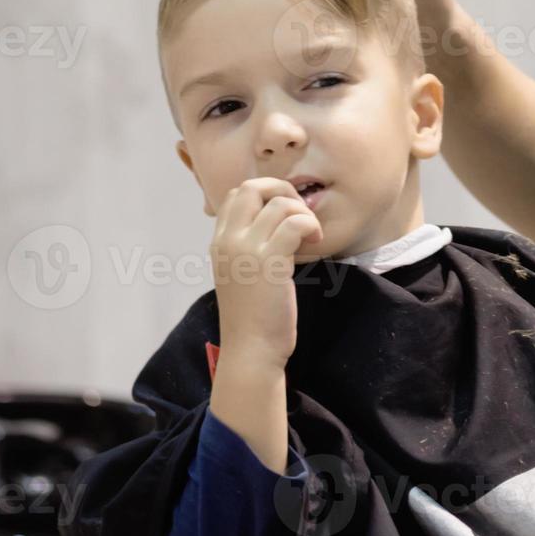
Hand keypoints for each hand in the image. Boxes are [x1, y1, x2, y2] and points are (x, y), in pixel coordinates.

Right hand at [210, 178, 323, 369]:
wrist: (251, 348)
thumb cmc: (253, 315)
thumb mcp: (241, 272)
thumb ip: (249, 245)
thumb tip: (276, 220)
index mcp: (220, 241)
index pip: (236, 193)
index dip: (265, 193)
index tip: (284, 214)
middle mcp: (228, 240)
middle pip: (252, 187)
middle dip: (283, 191)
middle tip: (299, 216)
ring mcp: (246, 248)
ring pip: (279, 203)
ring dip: (303, 213)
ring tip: (310, 236)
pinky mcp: (269, 260)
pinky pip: (295, 222)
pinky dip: (311, 225)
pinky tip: (314, 243)